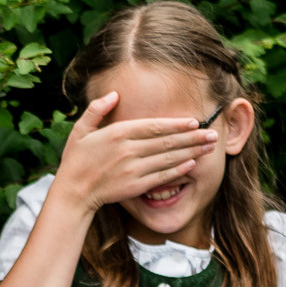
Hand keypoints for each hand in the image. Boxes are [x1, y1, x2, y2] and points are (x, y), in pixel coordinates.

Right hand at [51, 90, 217, 214]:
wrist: (73, 192)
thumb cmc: (76, 160)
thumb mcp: (80, 130)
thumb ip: (96, 109)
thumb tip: (114, 94)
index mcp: (116, 134)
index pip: (153, 126)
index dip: (175, 124)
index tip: (194, 121)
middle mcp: (127, 151)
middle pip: (166, 142)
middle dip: (192, 137)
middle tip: (213, 133)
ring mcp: (132, 170)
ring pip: (168, 159)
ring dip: (191, 152)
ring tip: (209, 147)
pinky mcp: (135, 186)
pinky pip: (161, 177)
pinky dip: (178, 170)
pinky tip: (192, 163)